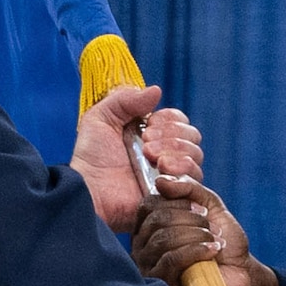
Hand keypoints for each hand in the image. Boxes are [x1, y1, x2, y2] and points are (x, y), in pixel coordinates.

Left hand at [70, 85, 203, 232]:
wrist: (90, 190)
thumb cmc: (91, 158)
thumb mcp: (101, 118)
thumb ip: (126, 100)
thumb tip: (156, 90)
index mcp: (152, 135)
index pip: (179, 120)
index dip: (169, 119)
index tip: (149, 124)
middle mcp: (165, 154)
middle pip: (192, 136)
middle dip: (171, 135)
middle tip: (146, 145)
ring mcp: (171, 175)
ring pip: (195, 156)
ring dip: (176, 151)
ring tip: (151, 158)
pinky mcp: (174, 196)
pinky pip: (195, 181)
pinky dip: (182, 171)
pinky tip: (161, 173)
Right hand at [130, 179, 280, 285]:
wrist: (240, 270)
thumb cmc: (222, 238)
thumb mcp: (209, 203)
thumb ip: (187, 186)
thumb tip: (160, 180)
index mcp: (149, 224)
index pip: (149, 204)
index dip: (178, 202)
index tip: (203, 210)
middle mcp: (142, 244)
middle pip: (157, 221)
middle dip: (190, 220)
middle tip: (211, 227)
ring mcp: (149, 265)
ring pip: (163, 240)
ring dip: (196, 236)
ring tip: (215, 241)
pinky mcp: (160, 284)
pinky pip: (171, 260)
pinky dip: (195, 251)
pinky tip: (212, 252)